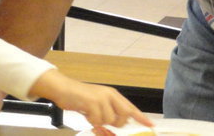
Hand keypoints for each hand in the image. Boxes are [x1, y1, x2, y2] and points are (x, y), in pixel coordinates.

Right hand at [31, 70, 152, 128]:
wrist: (63, 88)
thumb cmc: (79, 97)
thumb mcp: (97, 103)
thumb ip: (109, 112)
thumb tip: (117, 125)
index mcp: (113, 95)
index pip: (131, 108)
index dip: (141, 117)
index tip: (151, 125)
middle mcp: (110, 95)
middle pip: (125, 115)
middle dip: (117, 123)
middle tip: (105, 122)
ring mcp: (102, 98)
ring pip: (110, 120)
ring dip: (100, 122)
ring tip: (91, 114)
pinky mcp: (93, 102)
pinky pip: (98, 120)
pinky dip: (92, 121)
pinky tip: (86, 114)